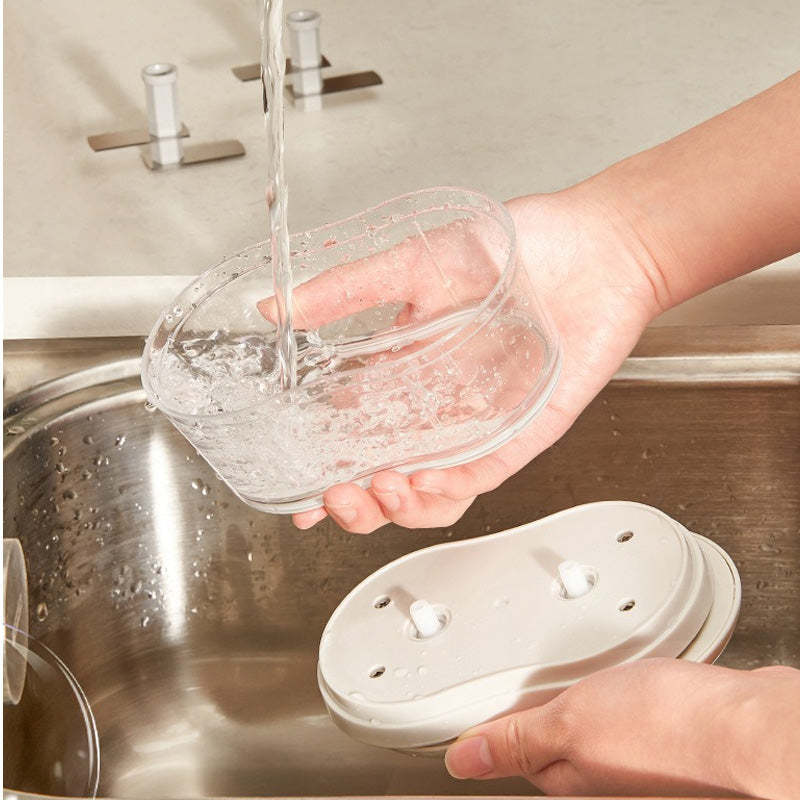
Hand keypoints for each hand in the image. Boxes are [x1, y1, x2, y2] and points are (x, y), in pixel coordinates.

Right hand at [275, 187, 662, 531]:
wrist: (596, 246)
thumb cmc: (515, 246)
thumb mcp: (414, 264)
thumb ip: (346, 290)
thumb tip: (277, 306)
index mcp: (405, 372)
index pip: (354, 433)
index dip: (324, 466)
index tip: (297, 488)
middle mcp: (437, 406)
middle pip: (386, 474)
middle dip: (354, 498)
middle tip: (331, 498)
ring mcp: (477, 424)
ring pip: (431, 489)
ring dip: (398, 504)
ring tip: (378, 490)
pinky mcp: (521, 433)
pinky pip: (482, 476)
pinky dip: (450, 488)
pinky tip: (424, 482)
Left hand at [444, 658, 799, 798]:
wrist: (748, 725)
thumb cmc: (668, 729)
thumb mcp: (571, 722)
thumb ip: (517, 739)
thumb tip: (464, 761)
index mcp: (571, 776)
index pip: (517, 752)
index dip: (503, 720)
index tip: (493, 698)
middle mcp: (605, 774)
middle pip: (556, 738)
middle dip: (548, 701)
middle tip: (545, 670)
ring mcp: (639, 756)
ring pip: (594, 721)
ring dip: (589, 690)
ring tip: (590, 666)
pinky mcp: (669, 735)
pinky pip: (629, 711)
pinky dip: (623, 687)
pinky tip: (633, 671)